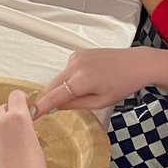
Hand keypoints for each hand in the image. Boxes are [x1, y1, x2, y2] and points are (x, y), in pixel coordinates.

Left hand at [0, 91, 49, 167]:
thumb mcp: (35, 146)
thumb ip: (24, 130)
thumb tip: (18, 128)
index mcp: (18, 118)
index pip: (15, 96)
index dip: (20, 103)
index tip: (23, 111)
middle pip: (1, 110)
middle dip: (8, 119)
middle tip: (16, 138)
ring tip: (6, 154)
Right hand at [33, 48, 161, 116]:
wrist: (136, 64)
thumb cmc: (123, 84)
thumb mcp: (100, 102)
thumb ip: (75, 104)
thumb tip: (56, 107)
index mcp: (81, 81)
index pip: (53, 96)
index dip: (40, 107)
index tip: (30, 115)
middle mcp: (75, 66)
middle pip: (51, 86)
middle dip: (52, 98)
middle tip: (62, 108)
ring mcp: (76, 57)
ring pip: (58, 78)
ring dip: (63, 87)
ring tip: (86, 90)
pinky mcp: (78, 53)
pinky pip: (67, 69)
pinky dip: (70, 78)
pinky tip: (88, 79)